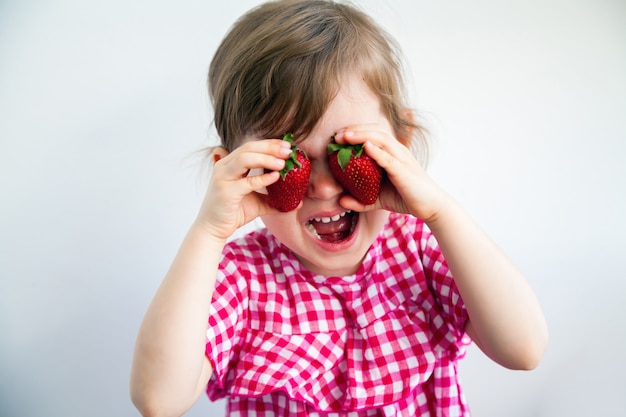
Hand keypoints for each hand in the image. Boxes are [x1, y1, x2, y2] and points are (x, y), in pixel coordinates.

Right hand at [194, 139, 291, 239]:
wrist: (213, 229)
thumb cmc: (233, 212)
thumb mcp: (257, 202)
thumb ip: (273, 198)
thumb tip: (297, 201)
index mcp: (230, 164)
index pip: (251, 146)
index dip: (269, 143)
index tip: (287, 145)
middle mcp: (224, 166)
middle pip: (248, 148)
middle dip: (270, 147)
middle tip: (288, 150)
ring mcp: (223, 177)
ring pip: (244, 158)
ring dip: (266, 158)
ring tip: (283, 162)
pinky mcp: (225, 191)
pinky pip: (246, 181)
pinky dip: (262, 178)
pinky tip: (275, 177)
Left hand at [333, 126, 447, 221]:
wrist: (431, 207)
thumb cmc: (406, 198)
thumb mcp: (378, 199)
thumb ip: (360, 200)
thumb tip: (341, 200)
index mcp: (392, 153)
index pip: (372, 134)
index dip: (355, 131)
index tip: (337, 136)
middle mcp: (398, 151)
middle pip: (375, 131)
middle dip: (354, 130)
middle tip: (336, 135)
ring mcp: (402, 159)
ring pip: (381, 139)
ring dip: (361, 135)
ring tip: (345, 137)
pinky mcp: (404, 171)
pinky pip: (389, 158)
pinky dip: (377, 151)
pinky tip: (365, 146)